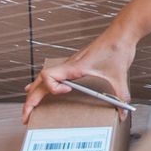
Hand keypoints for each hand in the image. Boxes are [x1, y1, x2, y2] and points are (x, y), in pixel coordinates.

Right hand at [22, 33, 136, 121]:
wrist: (121, 34)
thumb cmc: (116, 48)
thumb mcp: (120, 76)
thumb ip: (121, 96)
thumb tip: (123, 113)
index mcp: (75, 67)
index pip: (48, 76)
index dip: (52, 87)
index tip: (66, 92)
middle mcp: (69, 65)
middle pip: (40, 82)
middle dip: (31, 100)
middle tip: (26, 117)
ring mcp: (70, 65)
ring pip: (43, 78)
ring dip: (34, 92)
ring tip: (29, 107)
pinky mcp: (75, 65)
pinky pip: (52, 75)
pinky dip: (43, 84)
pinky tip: (41, 89)